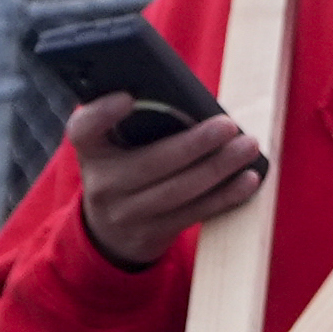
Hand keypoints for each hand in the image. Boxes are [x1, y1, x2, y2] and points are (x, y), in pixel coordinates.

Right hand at [67, 93, 265, 269]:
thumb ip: (142, 121)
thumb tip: (197, 101)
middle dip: (194, 144)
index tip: (126, 98)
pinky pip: (193, 213)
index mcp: (92, 149)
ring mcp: (125, 213)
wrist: (110, 230)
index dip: (101, 114)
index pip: (84, 130)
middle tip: (228, 125)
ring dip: (218, 168)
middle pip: (150, 164)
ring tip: (248, 147)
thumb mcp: (118, 144)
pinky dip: (225, 196)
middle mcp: (102, 183)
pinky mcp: (151, 233)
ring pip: (177, 191)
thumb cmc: (128, 165)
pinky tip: (248, 179)